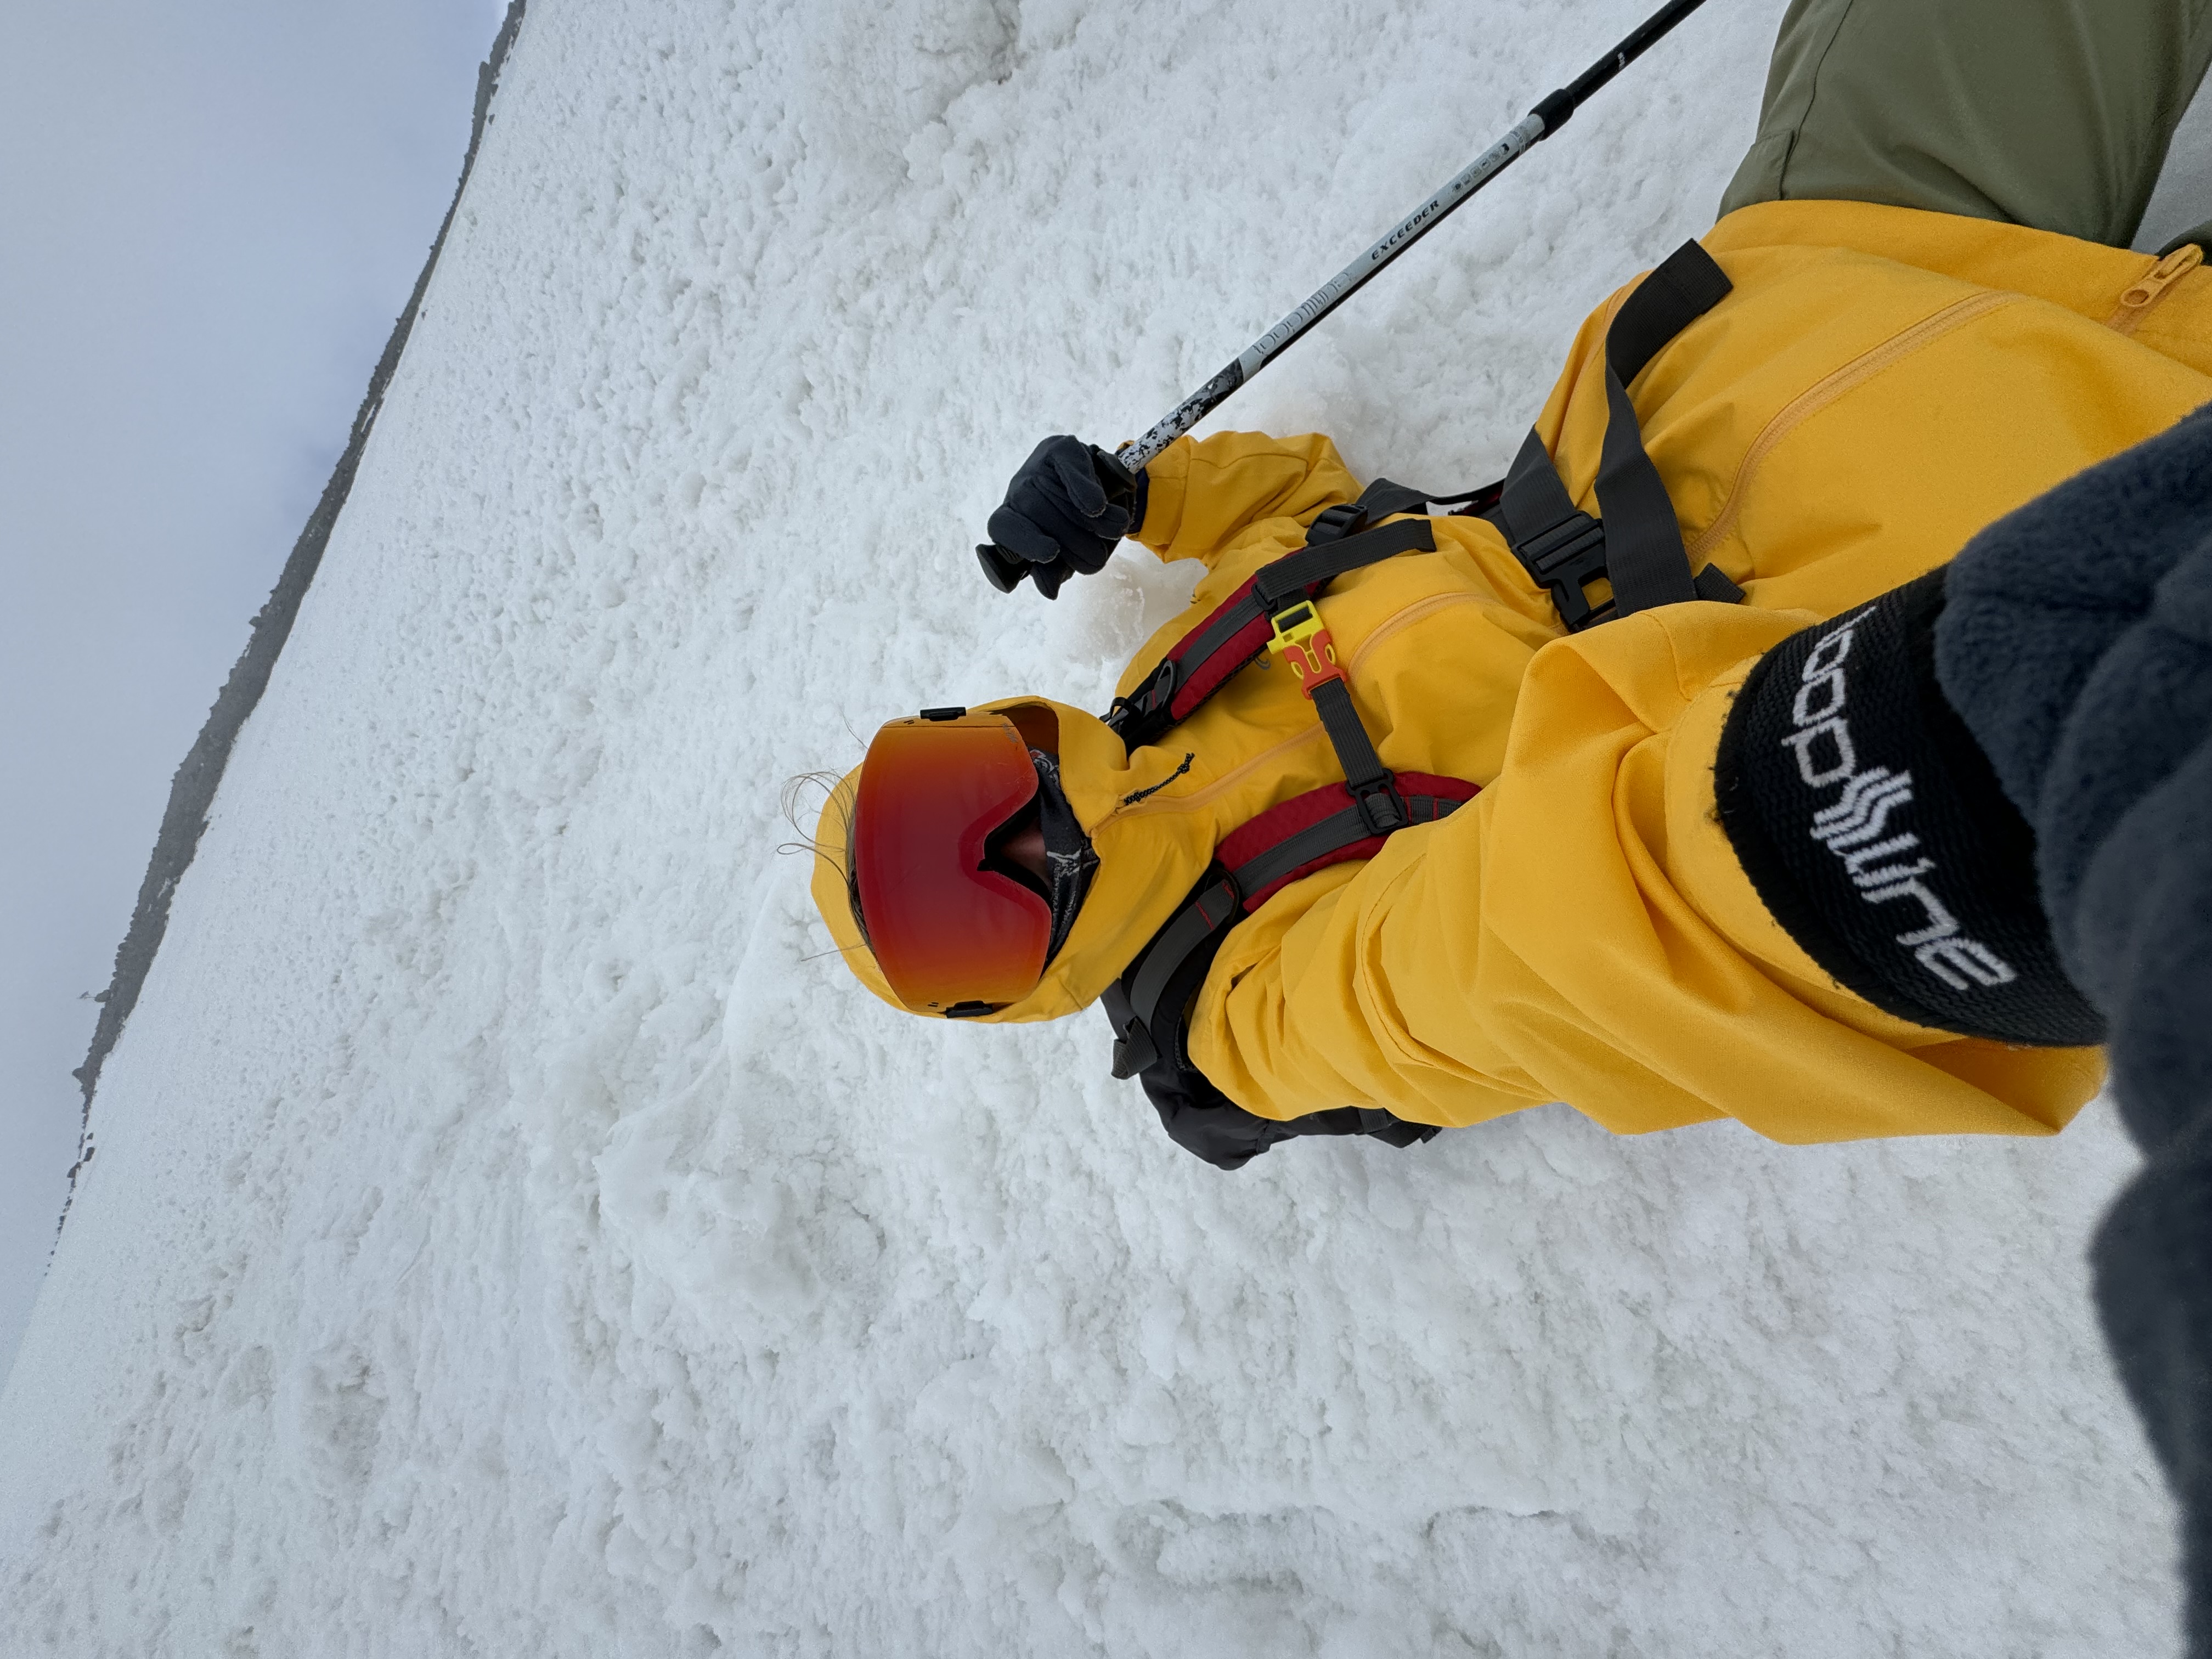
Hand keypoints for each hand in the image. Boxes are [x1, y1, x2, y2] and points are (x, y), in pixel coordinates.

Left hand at [978, 436, 1143, 597]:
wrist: (1103, 487)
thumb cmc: (1078, 528)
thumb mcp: (1067, 554)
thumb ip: (1055, 571)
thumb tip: (1049, 592)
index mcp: (1012, 520)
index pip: (1001, 527)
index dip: (1023, 541)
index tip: (1050, 552)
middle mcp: (1018, 492)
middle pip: (1038, 516)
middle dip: (1073, 542)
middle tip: (1097, 558)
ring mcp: (1037, 466)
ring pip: (1057, 497)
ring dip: (1091, 521)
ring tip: (1113, 531)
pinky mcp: (1060, 448)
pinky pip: (1070, 468)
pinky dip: (1085, 488)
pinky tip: (1097, 504)